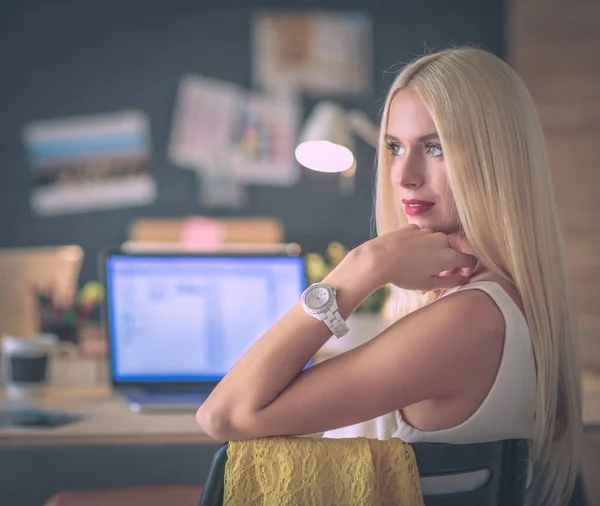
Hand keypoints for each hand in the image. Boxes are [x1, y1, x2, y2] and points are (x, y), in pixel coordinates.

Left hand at [353, 225, 476, 291]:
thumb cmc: (404, 275)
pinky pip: (422, 237)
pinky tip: (407, 256)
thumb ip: (451, 282)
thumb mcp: (429, 284)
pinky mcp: (414, 227)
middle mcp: (442, 240)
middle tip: (435, 276)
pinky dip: (419, 246)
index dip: (466, 269)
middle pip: (452, 251)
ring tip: (417, 268)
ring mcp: (427, 231)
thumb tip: (464, 279)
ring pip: (436, 243)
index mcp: (450, 255)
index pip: (469, 260)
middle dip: (447, 263)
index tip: (459, 276)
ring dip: (432, 254)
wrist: (379, 258)